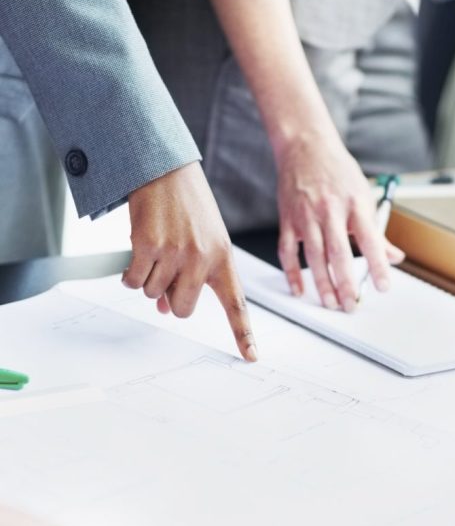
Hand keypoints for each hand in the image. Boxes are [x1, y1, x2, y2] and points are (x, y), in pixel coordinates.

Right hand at [124, 162, 256, 361]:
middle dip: (171, 299)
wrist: (165, 169)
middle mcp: (202, 259)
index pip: (236, 304)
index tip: (252, 356)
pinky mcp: (148, 246)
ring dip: (149, 278)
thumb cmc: (188, 207)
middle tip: (168, 274)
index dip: (243, 333)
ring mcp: (175, 254)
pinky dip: (130, 274)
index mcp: (223, 259)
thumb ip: (192, 275)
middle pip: (183, 309)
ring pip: (154, 295)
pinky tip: (138, 251)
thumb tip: (167, 309)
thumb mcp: (202, 240)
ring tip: (157, 249)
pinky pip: (133, 281)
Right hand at [275, 132, 403, 311]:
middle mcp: (330, 210)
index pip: (370, 240)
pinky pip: (288, 251)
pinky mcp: (288, 219)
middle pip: (338, 253)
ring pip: (313, 256)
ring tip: (331, 303)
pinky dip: (291, 273)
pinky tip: (299, 290)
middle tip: (352, 305)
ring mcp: (306, 216)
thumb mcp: (364, 195)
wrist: (305, 146)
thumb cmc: (338, 171)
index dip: (377, 265)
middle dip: (346, 283)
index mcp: (355, 204)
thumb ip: (377, 231)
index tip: (383, 287)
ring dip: (322, 283)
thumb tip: (394, 257)